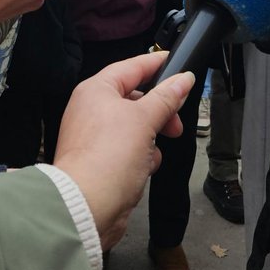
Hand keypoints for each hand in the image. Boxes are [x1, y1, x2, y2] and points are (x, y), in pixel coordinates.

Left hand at [54, 53, 194, 250]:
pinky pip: (128, 149)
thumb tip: (182, 78)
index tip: (175, 62)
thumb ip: (166, 97)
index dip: (156, 63)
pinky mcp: (100, 161)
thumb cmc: (107, 158)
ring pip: (134, 126)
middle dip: (159, 111)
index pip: (132, 67)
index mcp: (96, 90)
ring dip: (150, 138)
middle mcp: (92, 110)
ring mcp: (95, 137)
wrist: (87, 207)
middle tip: (175, 120)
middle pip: (135, 99)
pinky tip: (144, 167)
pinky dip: (141, 157)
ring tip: (154, 151)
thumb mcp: (144, 120)